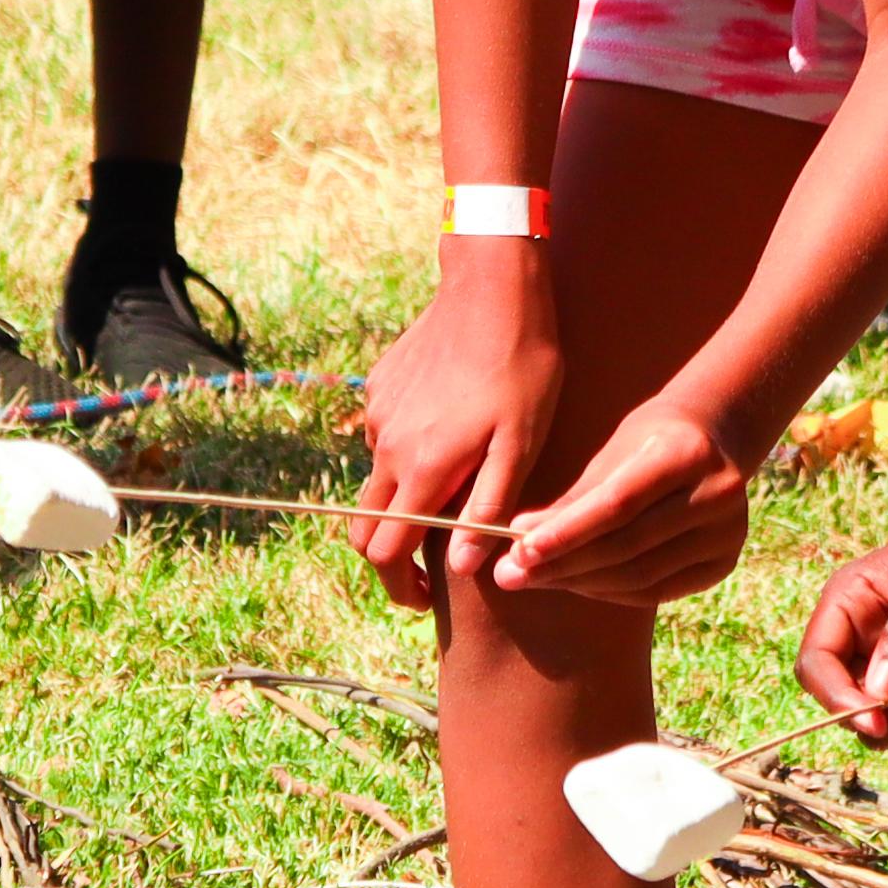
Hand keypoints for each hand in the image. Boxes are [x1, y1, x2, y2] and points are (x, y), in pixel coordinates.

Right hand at [356, 266, 562, 618]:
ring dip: (404, 499)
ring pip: (378, 479)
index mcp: (422, 470)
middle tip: (429, 569)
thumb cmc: (522, 368)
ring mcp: (378, 416)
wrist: (493, 289)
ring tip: (456, 490)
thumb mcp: (520, 444)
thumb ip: (488, 509)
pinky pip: (385, 437)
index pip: (385, 552)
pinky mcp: (379, 388)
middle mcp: (386, 447)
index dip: (401, 586)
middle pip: (365, 527)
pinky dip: (407, 454)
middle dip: (390, 558)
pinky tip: (450, 434)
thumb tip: (461, 567)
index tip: (427, 599)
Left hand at [495, 396, 756, 611]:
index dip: (566, 532)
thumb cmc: (649, 440)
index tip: (517, 550)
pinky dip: (612, 592)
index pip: (617, 504)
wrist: (715, 440)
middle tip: (511, 574)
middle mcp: (717, 493)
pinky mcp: (726, 562)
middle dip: (564, 564)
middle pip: (628, 545)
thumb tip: (516, 539)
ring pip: (641, 575)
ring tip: (536, 578)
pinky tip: (578, 584)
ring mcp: (729, 532)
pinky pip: (658, 590)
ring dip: (581, 582)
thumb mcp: (611, 454)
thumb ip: (571, 499)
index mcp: (686, 453)